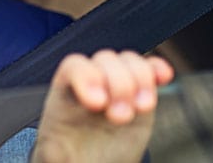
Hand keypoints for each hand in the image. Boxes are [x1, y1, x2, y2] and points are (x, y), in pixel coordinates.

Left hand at [33, 49, 174, 162]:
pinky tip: (162, 78)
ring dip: (140, 80)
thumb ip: (53, 150)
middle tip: (119, 117)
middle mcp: (91, 83)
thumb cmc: (69, 155)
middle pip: (105, 60)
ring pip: (129, 62)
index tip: (97, 103)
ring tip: (139, 108)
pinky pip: (149, 70)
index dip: (87, 77)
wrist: (93, 162)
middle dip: (118, 85)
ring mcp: (115, 85)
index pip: (74, 67)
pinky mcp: (138, 93)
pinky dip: (156, 70)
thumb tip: (51, 155)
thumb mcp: (55, 153)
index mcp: (65, 93)